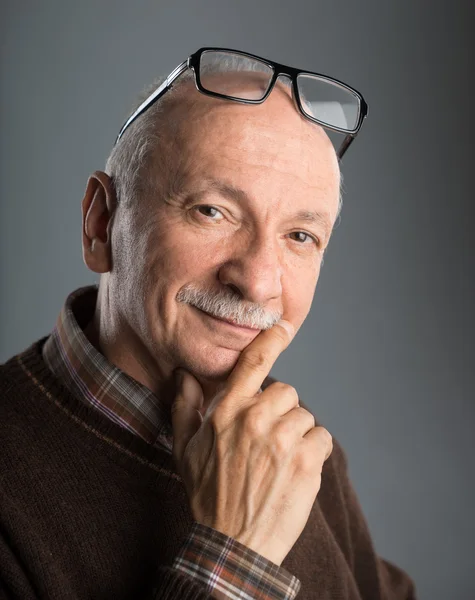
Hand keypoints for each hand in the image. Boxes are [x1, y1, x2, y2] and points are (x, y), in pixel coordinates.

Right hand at [171, 321, 332, 565]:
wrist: (234, 544)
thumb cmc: (207, 494)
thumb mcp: (184, 449)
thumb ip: (184, 407)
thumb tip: (183, 374)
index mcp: (228, 411)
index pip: (254, 363)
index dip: (271, 339)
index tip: (283, 326)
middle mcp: (256, 419)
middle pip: (287, 392)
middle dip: (279, 411)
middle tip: (266, 440)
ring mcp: (283, 440)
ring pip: (304, 417)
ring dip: (295, 434)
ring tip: (277, 461)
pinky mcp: (306, 462)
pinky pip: (321, 438)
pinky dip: (313, 451)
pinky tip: (294, 470)